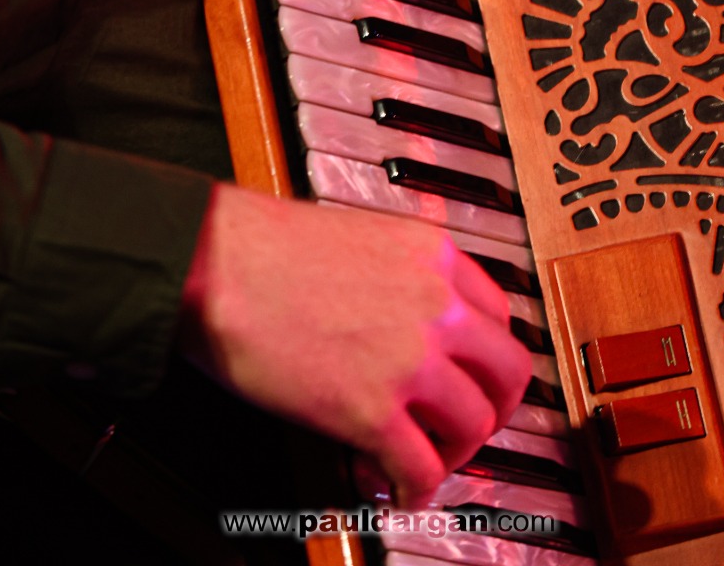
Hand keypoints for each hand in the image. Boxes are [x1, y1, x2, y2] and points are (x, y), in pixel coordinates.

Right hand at [177, 185, 530, 507]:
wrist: (217, 262)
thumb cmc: (265, 244)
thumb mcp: (361, 234)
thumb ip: (399, 272)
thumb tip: (401, 314)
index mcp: (433, 254)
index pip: (498, 314)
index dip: (486, 355)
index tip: (472, 374)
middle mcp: (436, 304)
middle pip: (507, 372)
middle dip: (492, 407)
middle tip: (466, 425)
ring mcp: (410, 359)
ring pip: (475, 424)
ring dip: (454, 451)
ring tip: (424, 458)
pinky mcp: (371, 410)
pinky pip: (422, 467)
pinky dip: (415, 487)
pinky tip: (395, 488)